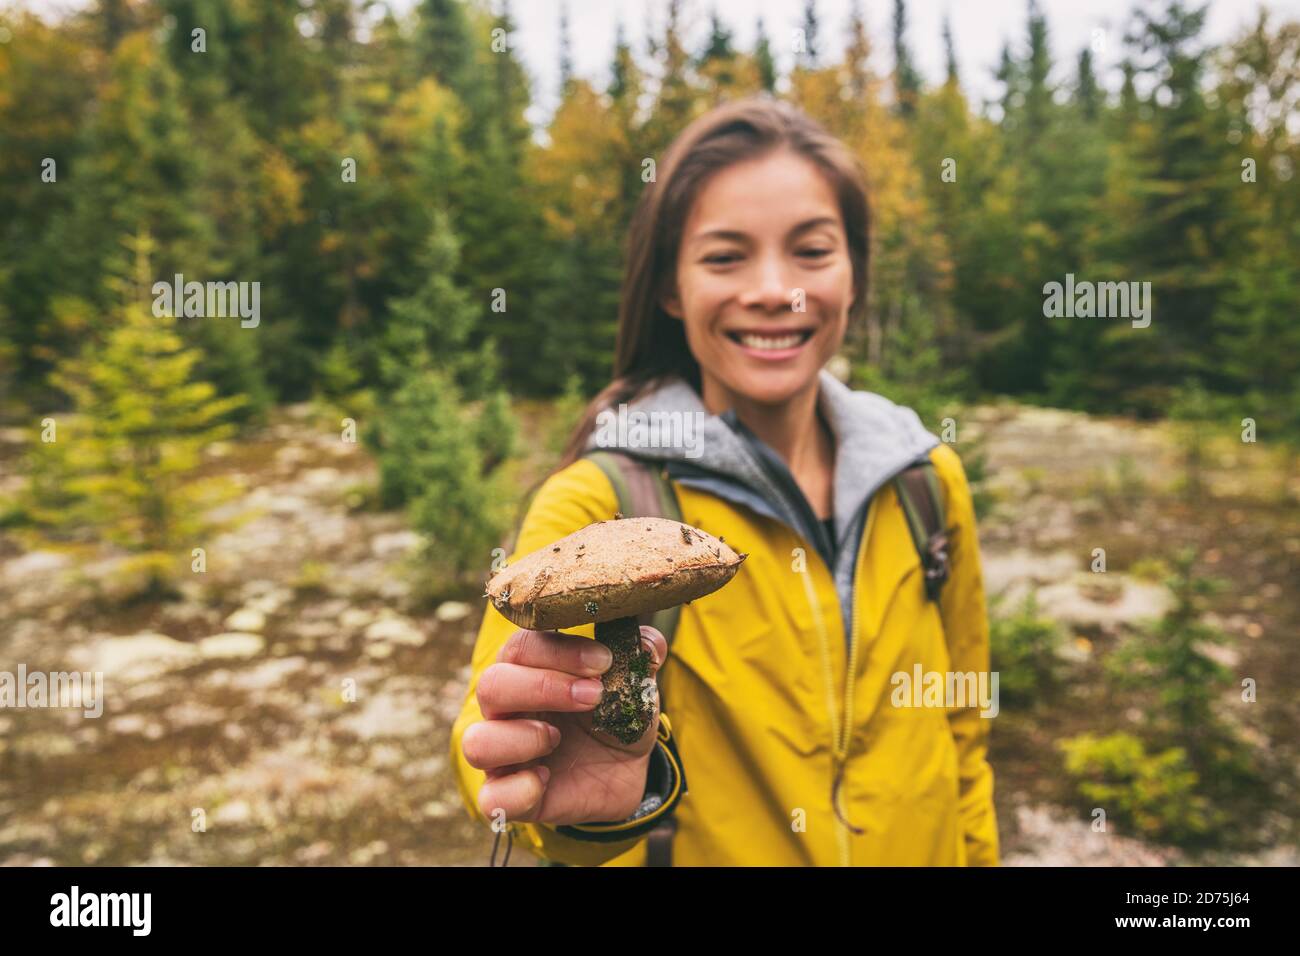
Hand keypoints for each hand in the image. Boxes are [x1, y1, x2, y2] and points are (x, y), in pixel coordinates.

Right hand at [464, 625, 667, 826]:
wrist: (626, 771)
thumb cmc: (615, 715)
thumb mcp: (634, 685)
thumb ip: (638, 658)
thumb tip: (650, 642)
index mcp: (529, 670)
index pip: (522, 646)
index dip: (560, 651)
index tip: (604, 661)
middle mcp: (506, 709)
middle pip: (491, 686)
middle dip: (543, 687)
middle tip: (593, 696)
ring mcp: (503, 754)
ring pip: (476, 742)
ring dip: (520, 737)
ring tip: (557, 737)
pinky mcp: (510, 796)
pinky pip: (491, 798)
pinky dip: (518, 789)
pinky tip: (546, 779)